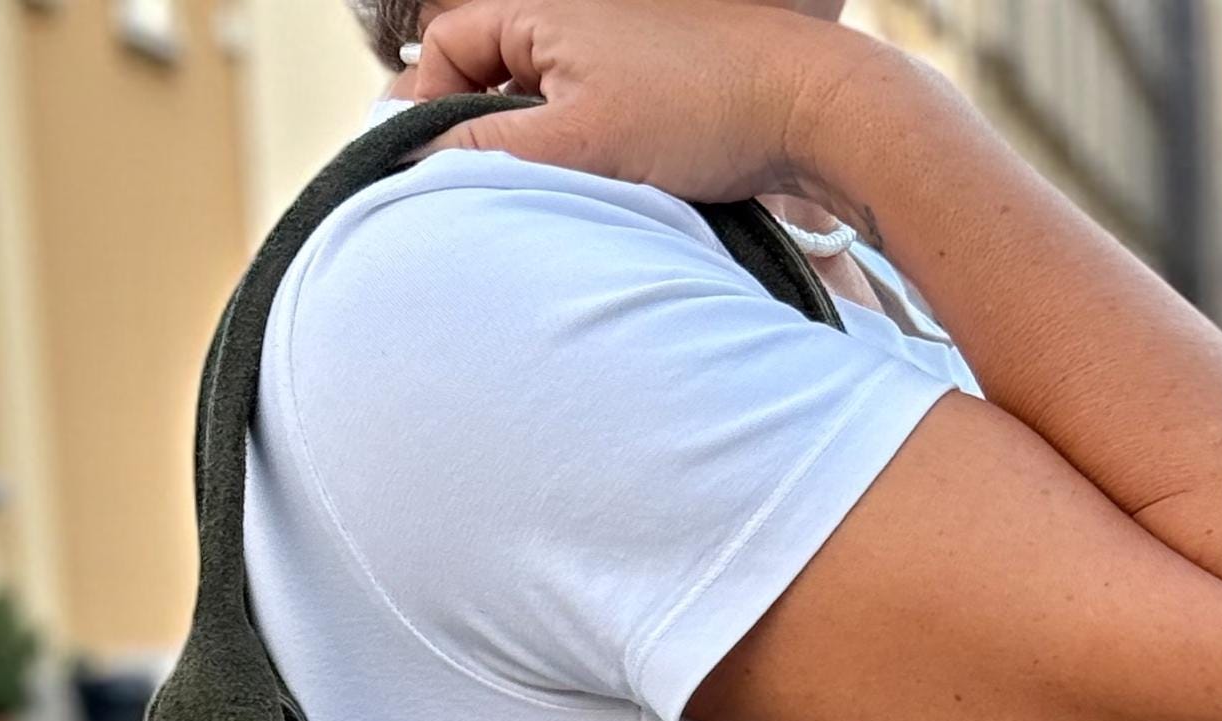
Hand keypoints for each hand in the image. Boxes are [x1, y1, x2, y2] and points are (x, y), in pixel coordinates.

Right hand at [405, 0, 866, 204]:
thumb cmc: (695, 115)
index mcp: (543, 10)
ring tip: (539, 200)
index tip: (425, 170)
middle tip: (473, 197)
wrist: (806, 109)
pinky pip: (582, 115)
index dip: (424, 109)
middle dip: (472, 133)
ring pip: (535, 102)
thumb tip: (414, 162)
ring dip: (525, 151)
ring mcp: (613, 49)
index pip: (446, 49)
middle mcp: (574, 17)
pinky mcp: (649, 84)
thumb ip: (486, 149)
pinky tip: (591, 194)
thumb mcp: (574, 142)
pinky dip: (571, 153)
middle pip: (486, 75)